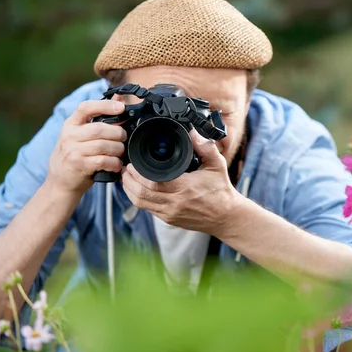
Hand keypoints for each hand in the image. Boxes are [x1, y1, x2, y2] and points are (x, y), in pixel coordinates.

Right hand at [46, 96, 126, 194]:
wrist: (60, 181)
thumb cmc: (75, 154)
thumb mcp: (81, 134)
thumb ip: (99, 117)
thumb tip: (119, 98)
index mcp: (71, 124)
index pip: (86, 107)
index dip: (104, 105)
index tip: (121, 107)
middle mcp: (69, 135)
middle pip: (99, 129)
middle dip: (117, 133)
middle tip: (124, 138)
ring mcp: (72, 151)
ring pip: (103, 145)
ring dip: (117, 149)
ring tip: (121, 152)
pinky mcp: (78, 165)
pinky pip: (102, 161)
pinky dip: (114, 163)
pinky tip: (116, 164)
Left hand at [121, 129, 241, 234]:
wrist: (226, 217)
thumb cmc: (221, 190)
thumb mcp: (217, 165)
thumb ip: (206, 147)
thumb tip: (193, 132)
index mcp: (184, 188)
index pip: (152, 183)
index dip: (137, 174)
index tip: (132, 163)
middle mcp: (175, 203)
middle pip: (141, 194)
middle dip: (128, 180)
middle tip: (125, 168)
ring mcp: (170, 213)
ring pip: (141, 203)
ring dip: (129, 190)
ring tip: (126, 177)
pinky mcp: (169, 219)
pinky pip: (147, 209)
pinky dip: (138, 199)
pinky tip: (135, 189)